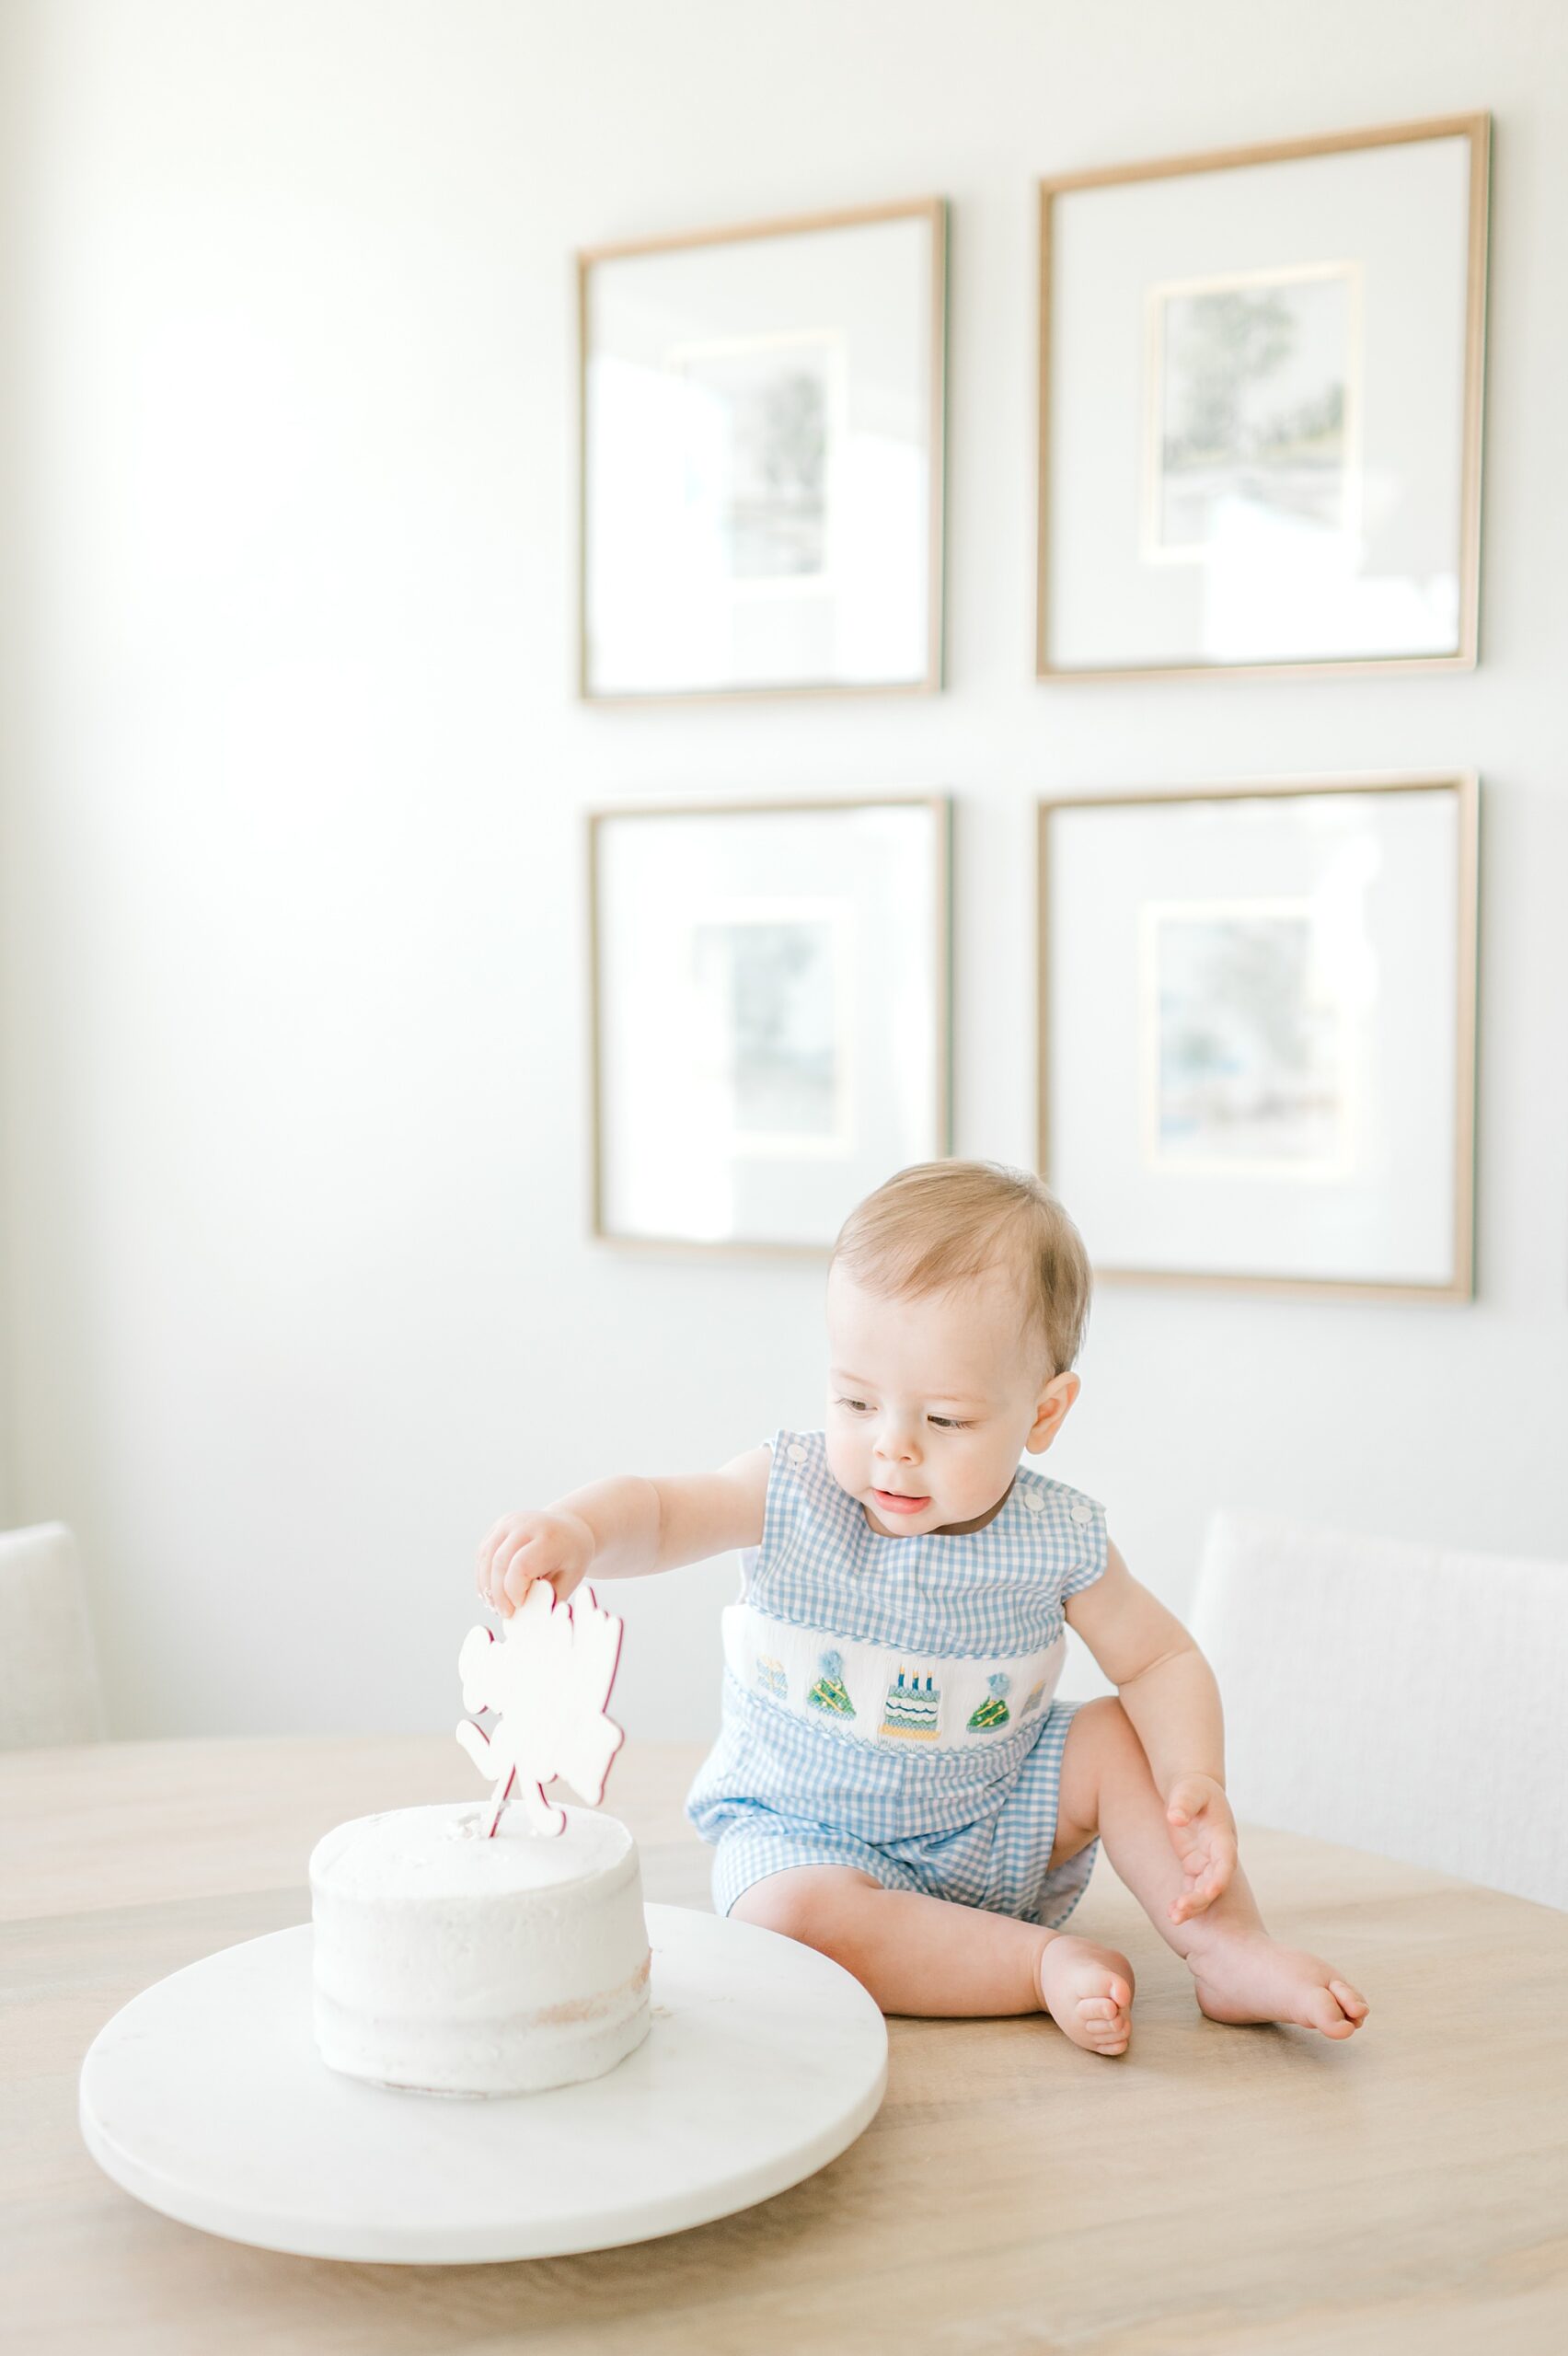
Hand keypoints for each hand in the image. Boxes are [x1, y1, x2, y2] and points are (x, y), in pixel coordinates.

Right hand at [475, 1510, 593, 1616]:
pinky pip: (483, 1553)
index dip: (514, 1591)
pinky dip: (483, 1575)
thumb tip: (529, 1621)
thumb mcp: (570, 1579)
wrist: (571, 1528)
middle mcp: (526, 1524)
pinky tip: (490, 1593)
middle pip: (500, 1562)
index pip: (521, 1566)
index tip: (520, 1606)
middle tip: (505, 1613)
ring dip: (486, 1586)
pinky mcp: (499, 1525)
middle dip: (498, 1593)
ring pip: (486, 1557)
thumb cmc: (571, 1558)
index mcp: (548, 1537)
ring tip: (495, 1606)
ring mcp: (510, 1522)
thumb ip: (548, 1598)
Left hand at [1164, 1774, 1237, 1924]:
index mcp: (1221, 1836)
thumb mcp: (1190, 1790)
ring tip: (1174, 1918)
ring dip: (1192, 1906)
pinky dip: (1184, 1902)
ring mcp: (1206, 1863)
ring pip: (1203, 1891)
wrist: (1192, 1793)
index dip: (1220, 1876)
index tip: (1211, 1891)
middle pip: (1214, 1882)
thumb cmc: (1194, 1788)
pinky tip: (1171, 1914)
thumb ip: (1184, 1803)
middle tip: (1181, 1911)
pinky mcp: (1194, 1867)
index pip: (1225, 1860)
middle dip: (1200, 1898)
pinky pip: (1191, 1889)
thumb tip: (1175, 1818)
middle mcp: (1217, 1854)